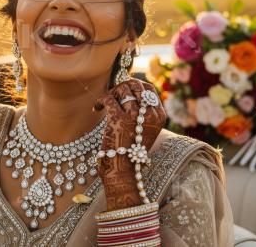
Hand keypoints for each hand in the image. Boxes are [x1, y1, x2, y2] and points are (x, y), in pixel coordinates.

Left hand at [96, 78, 166, 209]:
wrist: (123, 170)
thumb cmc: (131, 151)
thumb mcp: (144, 130)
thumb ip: (142, 112)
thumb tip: (129, 90)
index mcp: (159, 116)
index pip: (148, 89)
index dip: (135, 85)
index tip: (124, 89)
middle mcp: (149, 114)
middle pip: (135, 85)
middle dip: (122, 86)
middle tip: (113, 95)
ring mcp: (134, 116)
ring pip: (122, 90)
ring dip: (110, 93)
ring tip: (104, 103)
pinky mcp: (118, 119)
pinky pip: (108, 98)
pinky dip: (100, 101)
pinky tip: (96, 109)